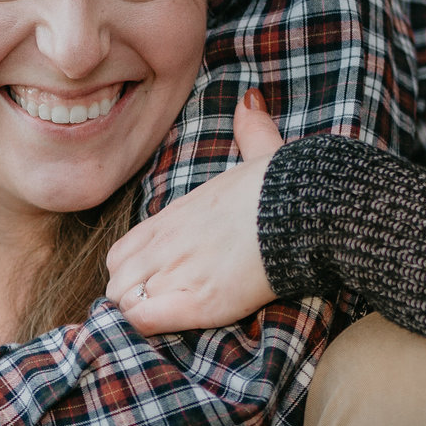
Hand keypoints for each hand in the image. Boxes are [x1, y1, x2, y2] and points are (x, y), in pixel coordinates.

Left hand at [105, 89, 284, 334]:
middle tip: (166, 306)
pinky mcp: (199, 300)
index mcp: (173, 216)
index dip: (134, 273)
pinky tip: (176, 320)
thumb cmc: (287, 186)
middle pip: (116, 283)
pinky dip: (149, 325)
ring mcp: (179, 272)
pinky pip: (142, 319)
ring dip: (144, 313)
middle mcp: (167, 243)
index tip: (159, 282)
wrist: (308, 210)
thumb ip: (250, 129)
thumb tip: (251, 101)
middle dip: (134, 298)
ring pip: (124, 302)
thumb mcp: (260, 152)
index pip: (120, 254)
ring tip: (174, 316)